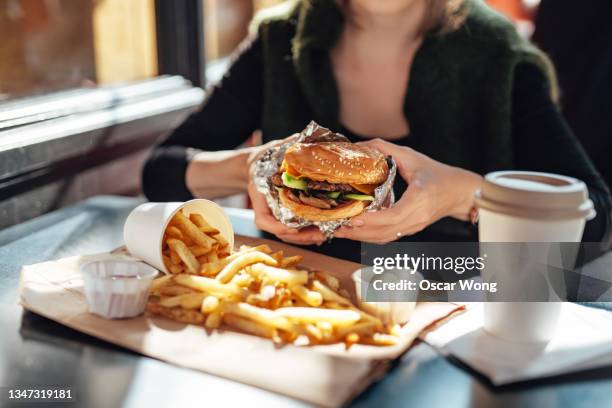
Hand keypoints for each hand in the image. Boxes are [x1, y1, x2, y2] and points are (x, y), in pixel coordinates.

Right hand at [247, 134, 324, 245]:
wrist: (256, 166)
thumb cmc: (264, 159)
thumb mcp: (271, 150)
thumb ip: (285, 145)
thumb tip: (300, 137)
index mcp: (260, 197)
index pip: (264, 220)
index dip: (279, 227)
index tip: (296, 228)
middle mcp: (266, 210)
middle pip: (281, 232)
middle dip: (301, 236)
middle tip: (321, 235)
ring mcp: (274, 216)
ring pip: (288, 235)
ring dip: (306, 238)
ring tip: (325, 236)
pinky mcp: (282, 218)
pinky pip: (293, 232)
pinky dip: (306, 235)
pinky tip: (321, 234)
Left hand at [334, 139, 482, 243]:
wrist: (459, 191)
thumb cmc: (438, 173)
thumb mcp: (411, 156)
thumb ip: (384, 148)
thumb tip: (358, 146)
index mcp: (419, 199)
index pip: (393, 216)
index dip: (371, 219)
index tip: (353, 216)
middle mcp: (417, 218)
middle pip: (384, 232)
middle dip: (358, 231)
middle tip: (335, 224)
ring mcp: (414, 227)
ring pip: (384, 238)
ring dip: (360, 236)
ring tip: (339, 230)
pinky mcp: (410, 230)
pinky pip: (387, 237)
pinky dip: (369, 236)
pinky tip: (354, 231)